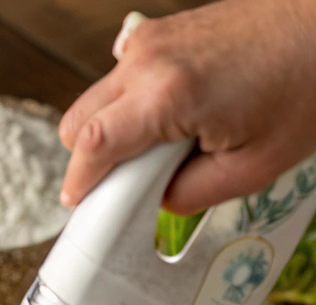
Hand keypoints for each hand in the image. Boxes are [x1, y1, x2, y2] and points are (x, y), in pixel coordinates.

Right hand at [58, 0, 315, 212]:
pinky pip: (121, 79)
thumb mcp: (253, 168)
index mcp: (165, 96)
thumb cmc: (307, 82)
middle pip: (78, 122)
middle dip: (92, 160)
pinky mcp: (162, 31)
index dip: (79, 184)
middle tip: (129, 182)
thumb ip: (189, 194)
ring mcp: (152, 39)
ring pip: (96, 100)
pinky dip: (130, 106)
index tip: (81, 207)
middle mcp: (148, 60)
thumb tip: (156, 197)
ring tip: (161, 147)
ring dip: (112, 131)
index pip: (91, 147)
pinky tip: (171, 116)